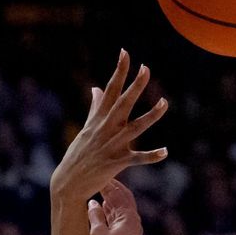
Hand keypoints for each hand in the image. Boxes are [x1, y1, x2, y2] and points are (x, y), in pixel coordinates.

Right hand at [50, 49, 168, 201]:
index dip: (118, 71)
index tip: (125, 53)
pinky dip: (151, 156)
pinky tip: (166, 152)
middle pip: (123, 103)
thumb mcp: (87, 127)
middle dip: (135, 86)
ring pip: (135, 127)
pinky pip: (138, 158)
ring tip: (165, 103)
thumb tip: (96, 88)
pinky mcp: (117, 162)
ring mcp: (112, 145)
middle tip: (146, 68)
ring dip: (151, 115)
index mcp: (99, 119)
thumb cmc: (80, 154)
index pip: (110, 90)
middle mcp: (106, 128)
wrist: (69, 181)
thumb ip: (96, 107)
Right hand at [87, 179, 142, 234]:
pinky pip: (118, 218)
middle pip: (122, 198)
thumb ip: (95, 215)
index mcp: (129, 218)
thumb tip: (92, 202)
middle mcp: (133, 221)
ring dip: (110, 198)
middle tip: (98, 178)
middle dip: (110, 188)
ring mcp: (130, 229)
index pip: (120, 194)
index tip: (98, 174)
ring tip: (97, 188)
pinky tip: (101, 205)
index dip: (108, 183)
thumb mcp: (97, 233)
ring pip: (120, 208)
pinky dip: (110, 210)